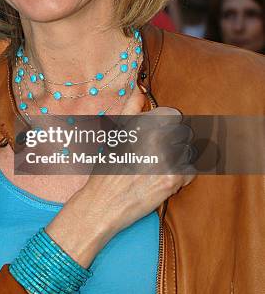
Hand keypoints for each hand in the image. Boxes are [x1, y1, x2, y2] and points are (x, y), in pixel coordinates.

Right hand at [75, 93, 195, 244]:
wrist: (103, 202)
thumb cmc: (108, 167)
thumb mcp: (115, 133)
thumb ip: (130, 109)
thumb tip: (139, 91)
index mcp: (143, 123)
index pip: (174, 115)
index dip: (170, 126)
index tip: (164, 136)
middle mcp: (155, 137)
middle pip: (186, 133)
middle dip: (177, 143)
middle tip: (162, 156)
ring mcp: (165, 158)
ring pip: (190, 152)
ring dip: (181, 160)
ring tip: (163, 168)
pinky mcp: (172, 179)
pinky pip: (191, 171)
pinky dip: (183, 177)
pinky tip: (166, 180)